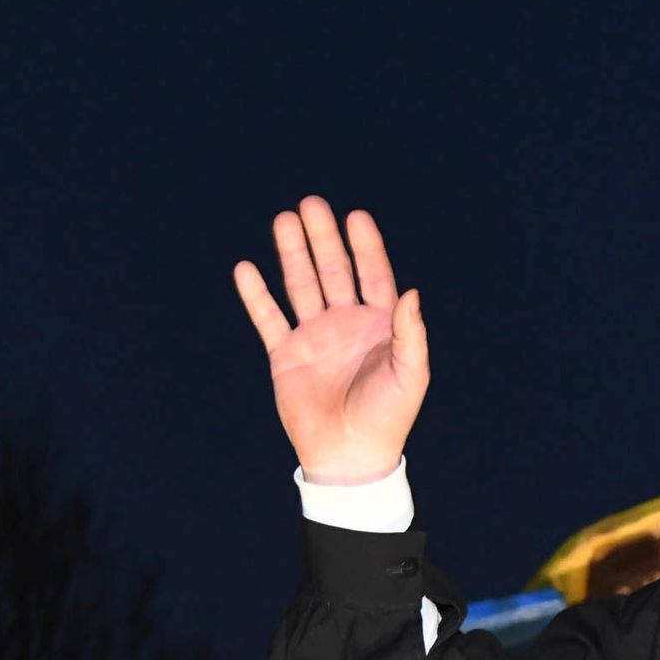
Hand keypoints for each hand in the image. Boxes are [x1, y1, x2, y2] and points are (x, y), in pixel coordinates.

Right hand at [235, 197, 427, 484]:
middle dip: (323, 238)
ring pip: (300, 285)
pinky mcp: (285, 354)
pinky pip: (268, 318)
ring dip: (292, 253)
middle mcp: (345, 323)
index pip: (373, 274)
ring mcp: (314, 336)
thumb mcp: (410, 374)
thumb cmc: (388, 418)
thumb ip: (410, 333)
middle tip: (311, 203)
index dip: (365, 246)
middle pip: (333, 270)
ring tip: (283, 220)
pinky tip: (246, 268)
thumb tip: (413, 292)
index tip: (356, 216)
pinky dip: (256, 295)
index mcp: (379, 325)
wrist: (349, 456)